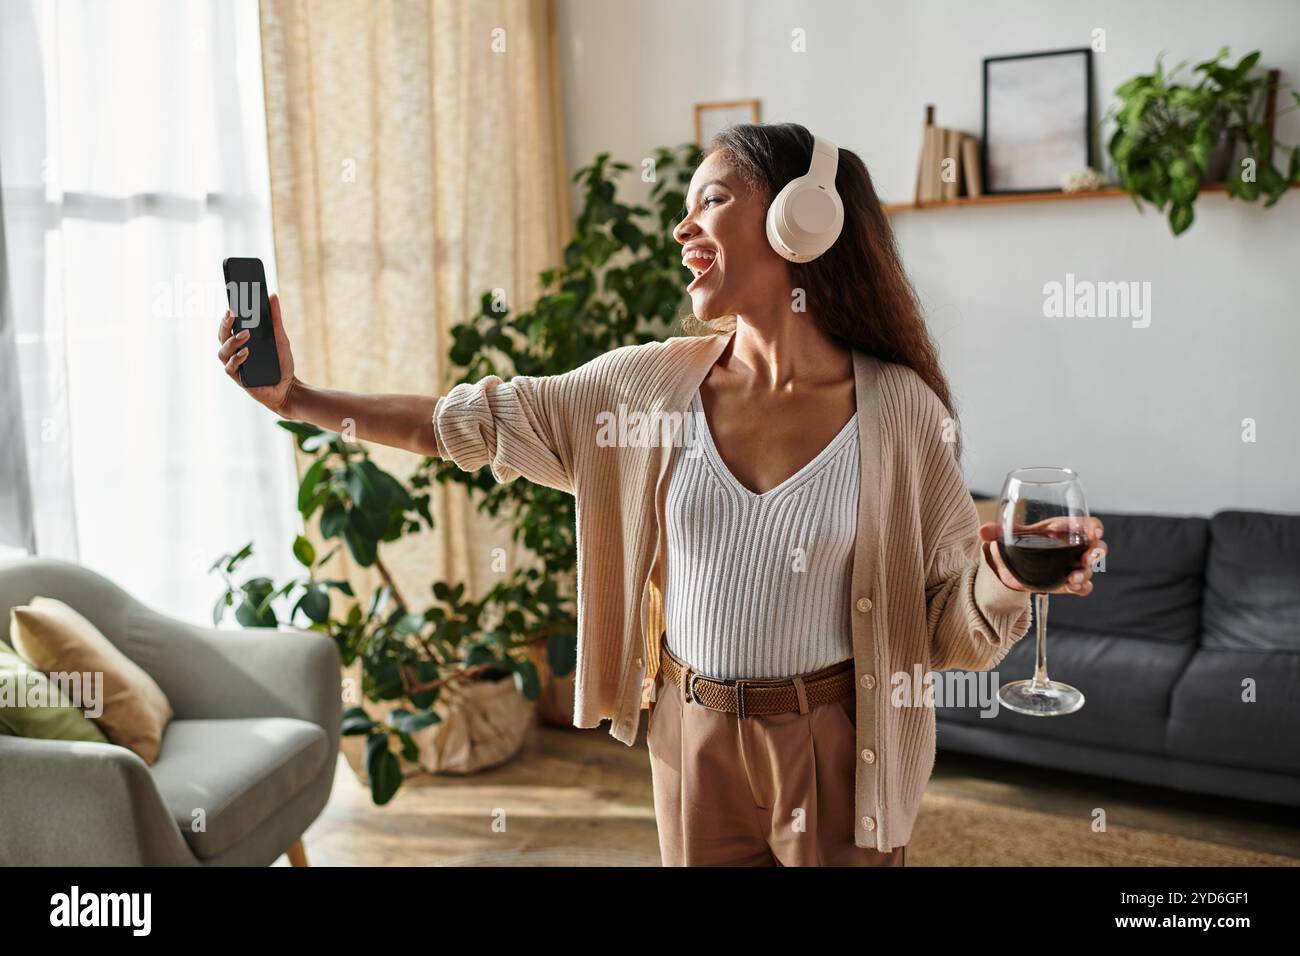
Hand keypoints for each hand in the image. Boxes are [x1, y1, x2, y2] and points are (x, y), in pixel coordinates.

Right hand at [217, 292, 297, 414]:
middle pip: (222, 335)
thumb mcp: (280, 337)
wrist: (288, 387)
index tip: (230, 303)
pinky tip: (246, 352)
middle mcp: (234, 352)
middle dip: (225, 324)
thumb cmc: (281, 362)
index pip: (228, 325)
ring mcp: (235, 365)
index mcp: (241, 341)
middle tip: (233, 314)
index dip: (226, 315)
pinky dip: (237, 359)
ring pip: (223, 351)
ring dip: (233, 341)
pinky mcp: (239, 378)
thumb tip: (272, 295)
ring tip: (246, 334)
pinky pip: (231, 368)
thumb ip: (275, 318)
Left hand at [977, 516, 1106, 594]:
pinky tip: (1073, 589)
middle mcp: (1074, 546)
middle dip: (1096, 553)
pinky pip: (1084, 586)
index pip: (1087, 524)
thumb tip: (982, 531)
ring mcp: (1073, 564)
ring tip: (1072, 579)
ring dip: (1085, 573)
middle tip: (1087, 559)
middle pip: (1097, 546)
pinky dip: (1082, 588)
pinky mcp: (1069, 582)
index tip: (1093, 531)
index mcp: (1065, 528)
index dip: (1093, 527)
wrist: (1014, 566)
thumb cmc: (1020, 543)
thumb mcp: (1011, 536)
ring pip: (1091, 568)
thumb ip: (998, 532)